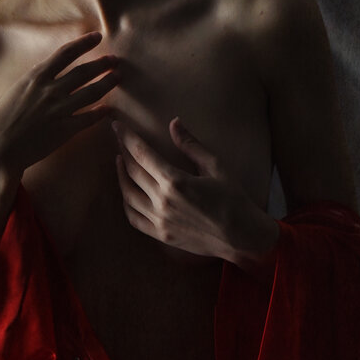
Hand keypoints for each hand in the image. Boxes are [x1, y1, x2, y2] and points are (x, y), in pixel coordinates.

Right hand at [0, 31, 118, 226]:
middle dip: (102, 63)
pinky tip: (109, 110)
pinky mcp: (65, 130)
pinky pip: (89, 119)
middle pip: (84, 72)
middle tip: (115, 59)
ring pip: (92, 92)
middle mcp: (50, 90)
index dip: (83, 43)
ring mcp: (60, 110)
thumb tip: (36, 83)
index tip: (97, 36)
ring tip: (118, 77)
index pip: (65, 54)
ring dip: (107, 83)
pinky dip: (101, 113)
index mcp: (35, 77)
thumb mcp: (11, 93)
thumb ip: (28, 86)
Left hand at [113, 116, 277, 272]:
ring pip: (128, 194)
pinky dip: (126, 202)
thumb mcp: (216, 166)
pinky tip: (127, 191)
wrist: (242, 236)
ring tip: (120, 161)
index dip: (127, 137)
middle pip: (132, 171)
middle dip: (123, 150)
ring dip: (120, 175)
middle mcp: (162, 201)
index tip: (117, 126)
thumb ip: (191, 145)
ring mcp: (159, 220)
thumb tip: (174, 123)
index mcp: (175, 181)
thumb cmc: (232, 199)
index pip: (142, 153)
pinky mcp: (161, 235)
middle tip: (119, 138)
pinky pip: (133, 218)